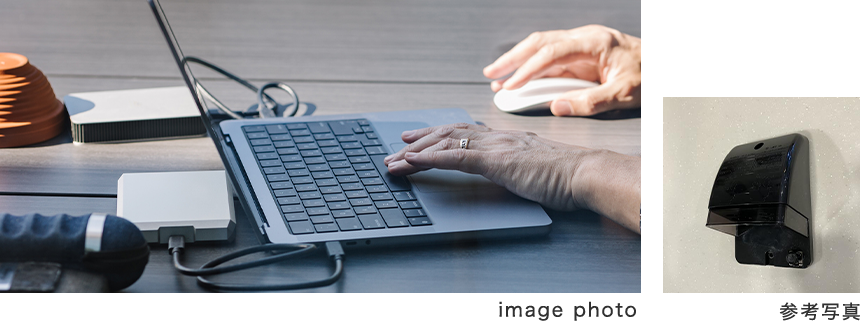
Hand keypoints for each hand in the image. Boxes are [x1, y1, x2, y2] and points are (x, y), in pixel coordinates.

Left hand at [383, 123, 641, 233]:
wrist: (582, 173)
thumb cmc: (564, 175)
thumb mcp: (533, 167)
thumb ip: (517, 165)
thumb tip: (510, 171)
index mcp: (504, 139)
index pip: (463, 134)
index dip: (438, 136)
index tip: (418, 141)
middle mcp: (495, 137)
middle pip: (448, 134)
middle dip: (419, 142)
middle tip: (396, 150)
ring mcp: (494, 146)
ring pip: (446, 143)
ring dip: (416, 152)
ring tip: (395, 160)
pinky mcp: (494, 160)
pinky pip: (454, 157)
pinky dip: (430, 158)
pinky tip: (413, 162)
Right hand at [483, 25, 641, 116]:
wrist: (661, 67)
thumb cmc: (648, 76)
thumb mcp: (624, 94)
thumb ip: (591, 101)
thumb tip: (557, 107)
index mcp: (595, 43)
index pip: (552, 53)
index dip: (529, 69)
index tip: (512, 86)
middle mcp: (584, 39)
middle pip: (539, 43)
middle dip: (512, 59)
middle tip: (492, 74)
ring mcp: (580, 45)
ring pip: (540, 48)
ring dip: (517, 62)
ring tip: (497, 78)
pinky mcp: (579, 55)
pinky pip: (549, 58)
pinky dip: (531, 68)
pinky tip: (518, 80)